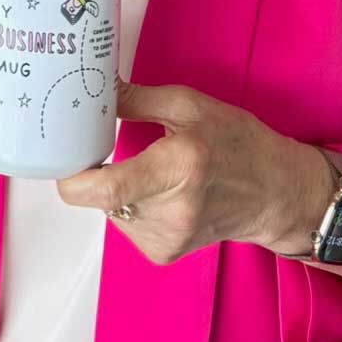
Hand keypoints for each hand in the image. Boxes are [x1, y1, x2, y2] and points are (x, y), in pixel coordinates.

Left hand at [55, 79, 335, 265]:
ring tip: (150, 169)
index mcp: (178, 168)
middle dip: (98, 171)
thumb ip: (137, 99)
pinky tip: (160, 193)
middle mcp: (171, 211)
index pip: (108, 189)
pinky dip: (131, 206)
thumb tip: (93, 87)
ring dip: (117, 189)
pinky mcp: (164, 254)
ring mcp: (168, 239)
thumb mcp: (190, 106)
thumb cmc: (237, 142)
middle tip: (108, 146)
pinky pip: (126, 224)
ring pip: (111, 210)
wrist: (276, 195)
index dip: (74, 178)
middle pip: (102, 197)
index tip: (64, 155)